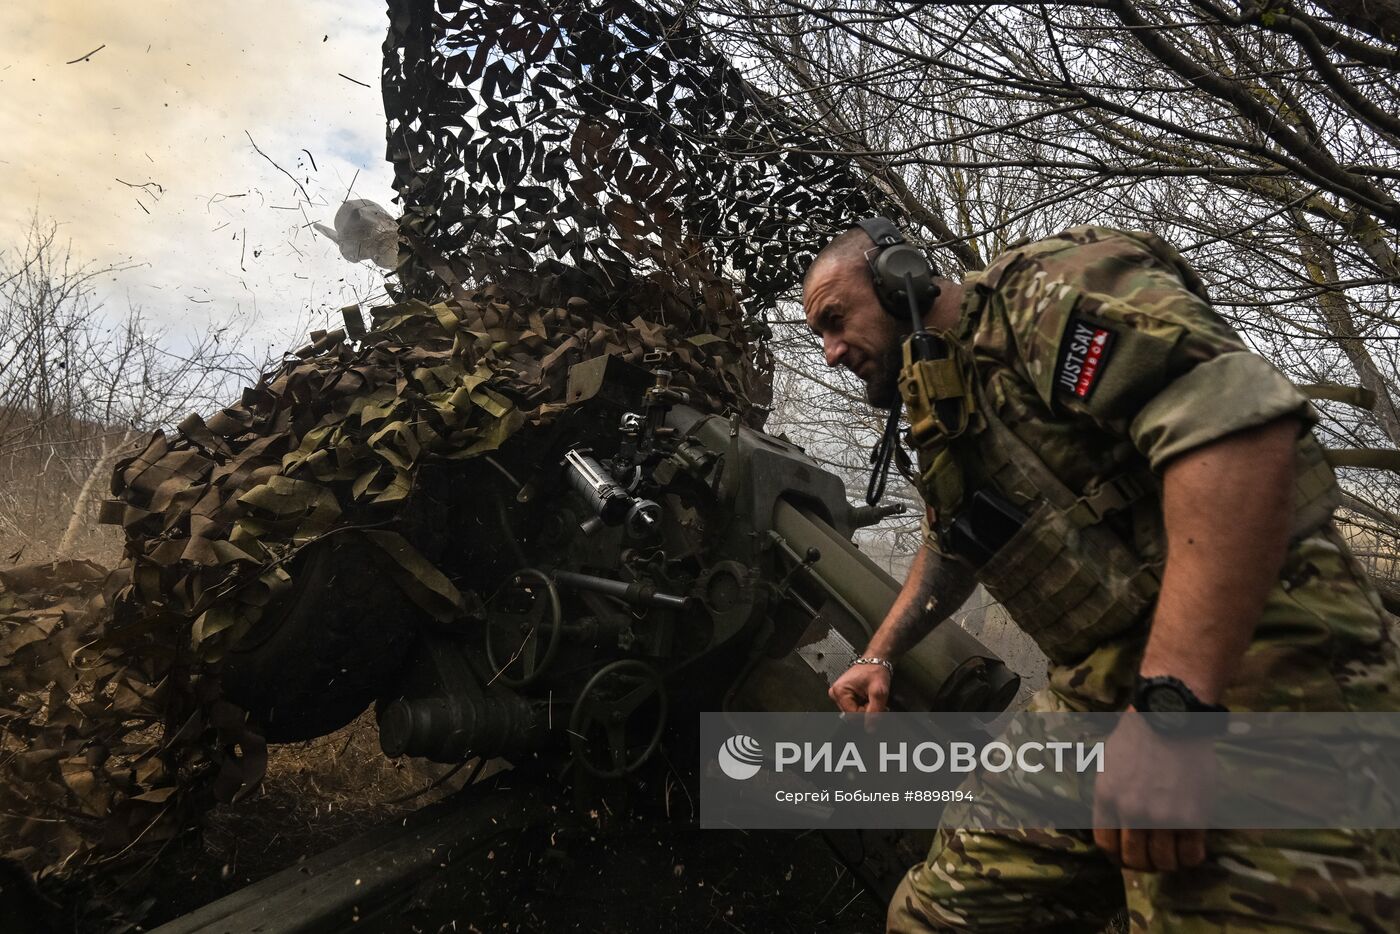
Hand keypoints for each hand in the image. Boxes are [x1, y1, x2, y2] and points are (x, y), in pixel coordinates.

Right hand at [828, 662, 890, 716]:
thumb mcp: (878, 692)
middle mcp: (835, 693)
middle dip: (866, 710)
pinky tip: (867, 697)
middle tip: (873, 699)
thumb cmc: (875, 670)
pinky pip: (854, 708)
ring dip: (866, 708)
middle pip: (852, 715)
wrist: (876, 661)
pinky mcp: (843, 695)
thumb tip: (870, 728)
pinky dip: (863, 706)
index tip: (875, 704)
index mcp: (839, 691)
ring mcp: (839, 694)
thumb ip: (875, 712)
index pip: (853, 716)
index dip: (867, 713)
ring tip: (871, 697)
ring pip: (854, 713)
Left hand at [1092, 711, 1213, 871]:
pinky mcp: (1193, 817)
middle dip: (1142, 863)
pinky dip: (1189, 858)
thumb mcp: (1107, 763)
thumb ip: (1109, 796)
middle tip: (1152, 856)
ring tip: (1171, 852)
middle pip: (1134, 859)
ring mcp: (1163, 816)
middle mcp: (1132, 811)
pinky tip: (1189, 848)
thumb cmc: (1139, 735)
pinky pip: (1191, 855)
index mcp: (1107, 797)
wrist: (1172, 717)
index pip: (1106, 845)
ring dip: (1166, 862)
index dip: (1117, 856)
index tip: (1126, 855)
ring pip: (1163, 862)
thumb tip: (1113, 824)